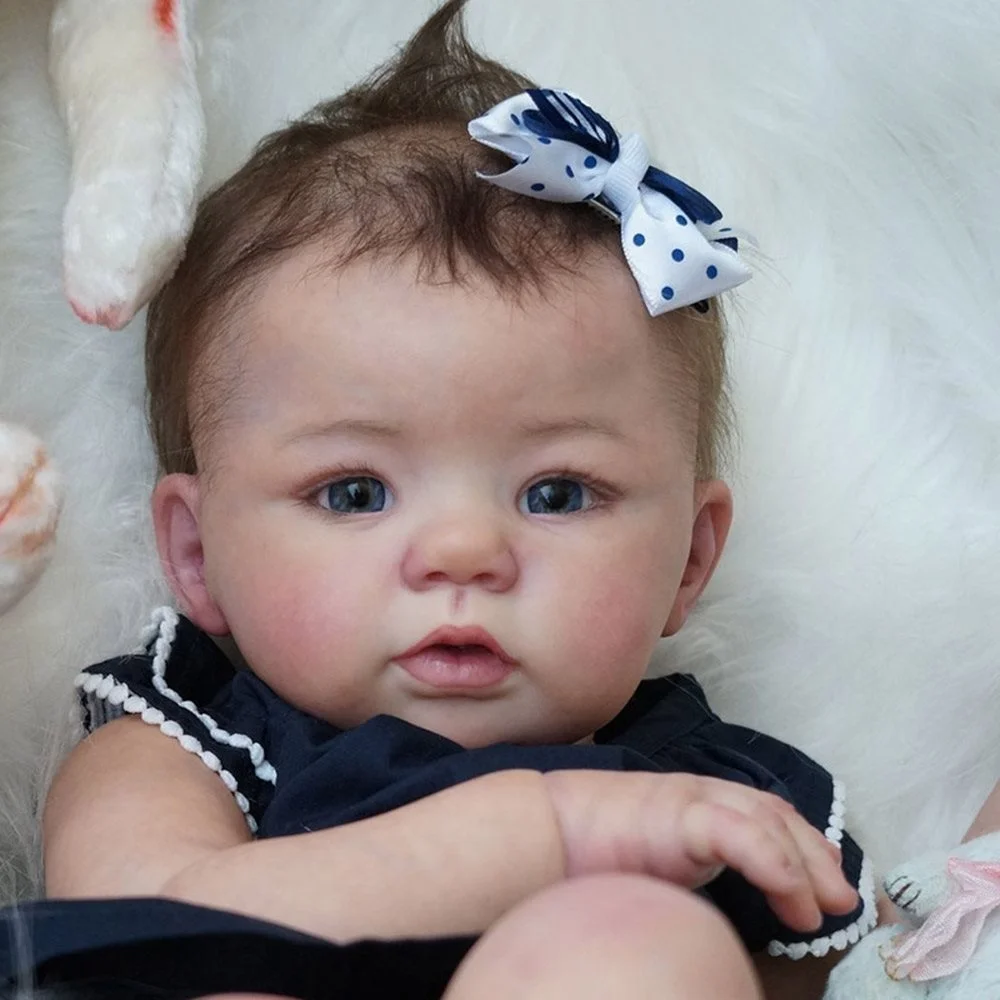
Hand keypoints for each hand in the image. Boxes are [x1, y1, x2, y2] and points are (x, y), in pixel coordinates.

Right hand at [543, 770, 857, 932]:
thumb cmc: (589, 856)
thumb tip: (707, 923)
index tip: (824, 890)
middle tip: (843, 901)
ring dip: (807, 863)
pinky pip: (742, 834)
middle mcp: (701, 795)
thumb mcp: (654, 869)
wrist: (543, 832)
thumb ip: (685, 881)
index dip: (800, 847)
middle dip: (816, 854)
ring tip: (825, 907)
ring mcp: (692, 799)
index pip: (762, 815)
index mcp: (695, 806)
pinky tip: (795, 900)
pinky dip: (776, 864)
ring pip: (768, 820)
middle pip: (775, 813)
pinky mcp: (682, 813)